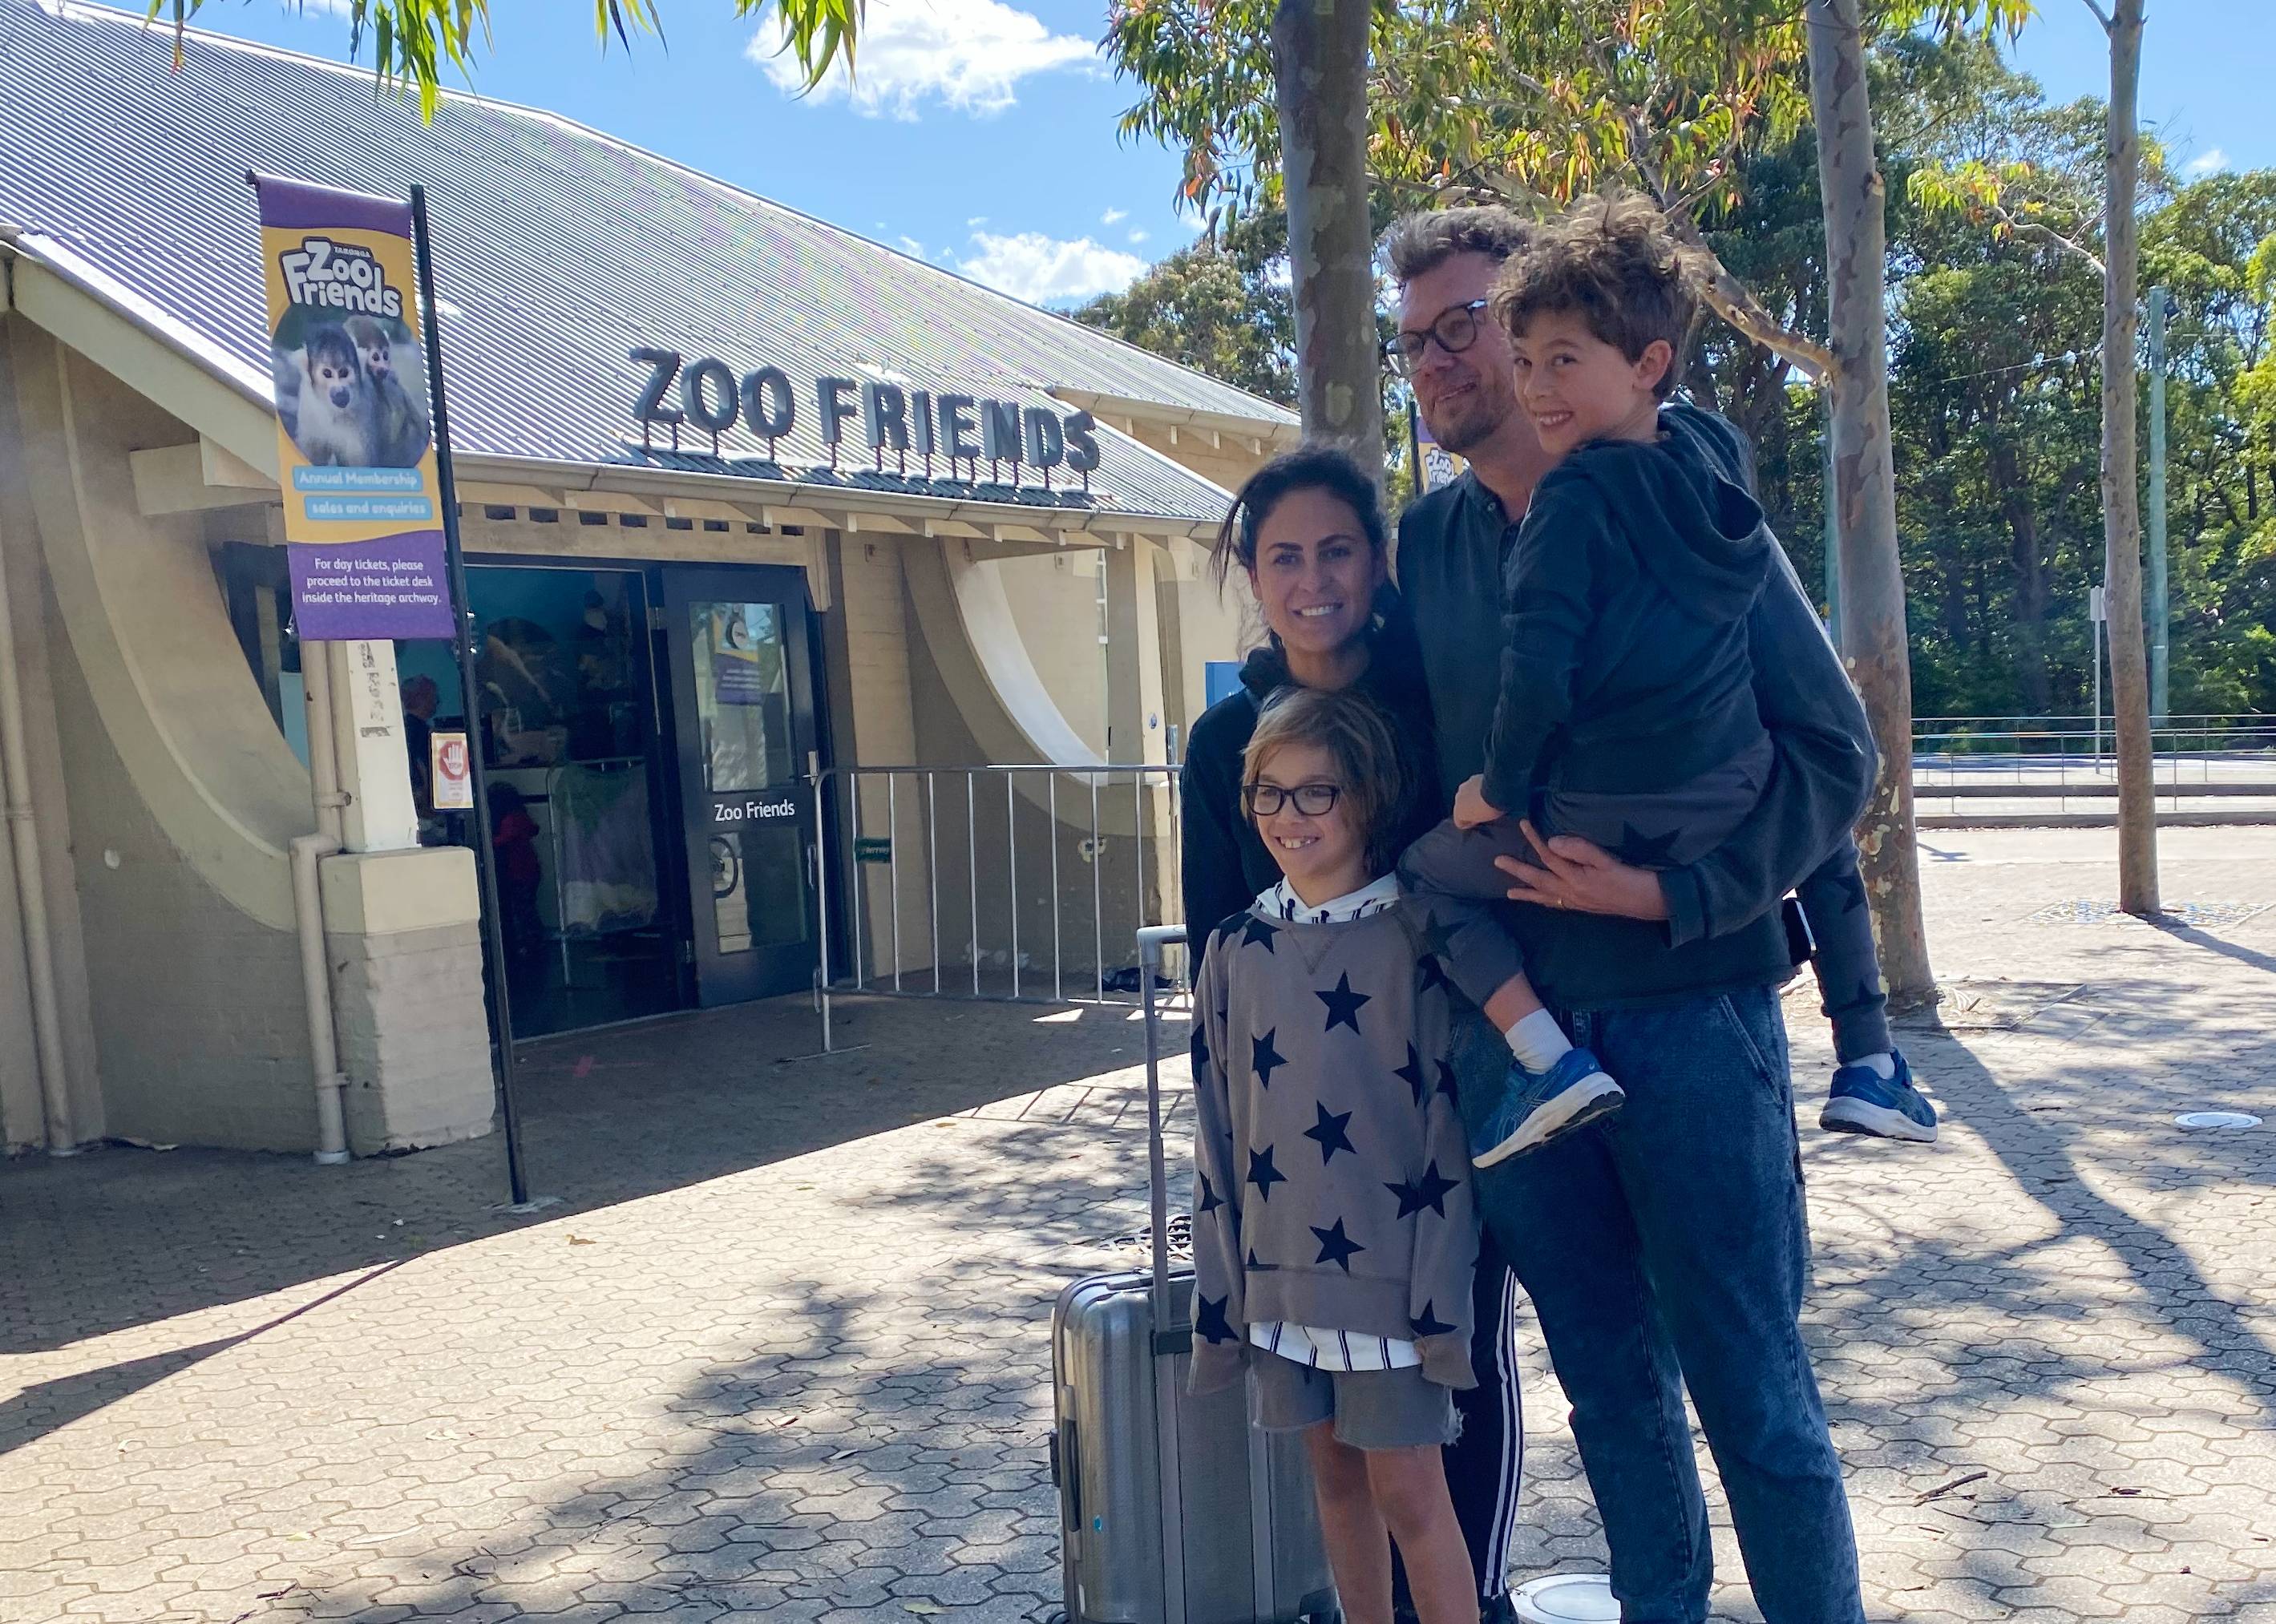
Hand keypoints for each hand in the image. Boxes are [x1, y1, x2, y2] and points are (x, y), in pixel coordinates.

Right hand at [1451, 775, 1500, 829]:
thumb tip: (1476, 816)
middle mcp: (1457, 799)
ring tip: (1486, 799)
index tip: (1478, 822)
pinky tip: (1489, 789)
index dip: (1469, 823)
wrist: (1499, 789)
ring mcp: (1464, 787)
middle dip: (1470, 808)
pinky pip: (1473, 786)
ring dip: (1473, 797)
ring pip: (1466, 795)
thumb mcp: (1484, 819)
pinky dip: (1478, 788)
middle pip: (1462, 807)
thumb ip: (1476, 818)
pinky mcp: (1472, 778)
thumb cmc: (1492, 808)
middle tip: (1483, 810)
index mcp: (1459, 812)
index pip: (1460, 822)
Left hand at [1496, 821, 1669, 920]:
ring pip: (1544, 896)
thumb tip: (1552, 842)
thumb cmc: (1629, 878)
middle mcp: (1570, 892)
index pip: (1548, 856)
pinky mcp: (1583, 906)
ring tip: (1509, 893)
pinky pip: (1556, 905)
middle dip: (1517, 870)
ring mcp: (1575, 902)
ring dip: (1526, 893)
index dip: (1534, 839)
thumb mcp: (1606, 860)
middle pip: (1538, 879)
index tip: (1522, 824)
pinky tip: (1541, 901)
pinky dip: (1545, 902)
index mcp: (1575, 879)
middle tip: (1498, 862)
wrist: (1647, 902)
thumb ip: (1579, 849)